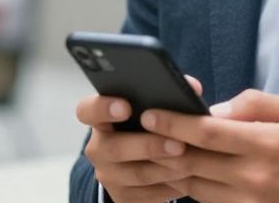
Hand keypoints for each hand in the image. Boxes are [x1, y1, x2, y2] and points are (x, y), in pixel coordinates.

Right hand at [76, 75, 202, 201]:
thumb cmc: (148, 126)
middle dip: (149, 145)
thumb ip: (167, 93)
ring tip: (191, 161)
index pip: (87, 110)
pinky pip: (147, 194)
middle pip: (115, 148)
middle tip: (178, 143)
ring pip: (136, 174)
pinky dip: (170, 186)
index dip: (102, 108)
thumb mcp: (151, 109)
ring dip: (166, 168)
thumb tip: (192, 86)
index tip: (125, 106)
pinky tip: (189, 177)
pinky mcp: (122, 197)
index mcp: (101, 119)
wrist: (139, 163)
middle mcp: (98, 148)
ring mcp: (109, 175)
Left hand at [144, 89, 278, 202]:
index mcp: (265, 144)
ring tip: (153, 147)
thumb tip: (215, 109)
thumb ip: (254, 104)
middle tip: (140, 130)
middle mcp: (252, 177)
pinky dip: (188, 184)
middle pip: (192, 160)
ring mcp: (247, 202)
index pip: (207, 132)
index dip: (174, 122)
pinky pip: (204, 200)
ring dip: (170, 166)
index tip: (150, 113)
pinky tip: (180, 169)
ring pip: (192, 184)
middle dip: (161, 144)